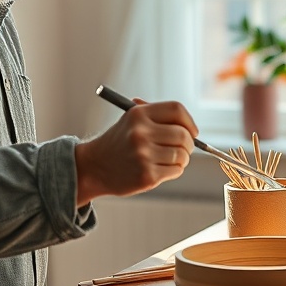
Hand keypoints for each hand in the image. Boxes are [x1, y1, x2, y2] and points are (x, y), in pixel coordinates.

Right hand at [74, 100, 197, 206]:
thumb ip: (156, 117)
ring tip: (169, 160)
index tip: (192, 132)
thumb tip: (188, 125)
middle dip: (189, 144)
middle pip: (183, 134)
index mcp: (138, 114)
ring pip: (182, 155)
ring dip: (182, 159)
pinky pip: (176, 170)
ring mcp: (143, 155)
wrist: (93, 167)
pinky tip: (160, 169)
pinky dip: (174, 170)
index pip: (176, 110)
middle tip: (184, 149)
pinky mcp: (147, 175)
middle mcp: (140, 133)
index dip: (189, 121)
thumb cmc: (118, 143)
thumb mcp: (130, 121)